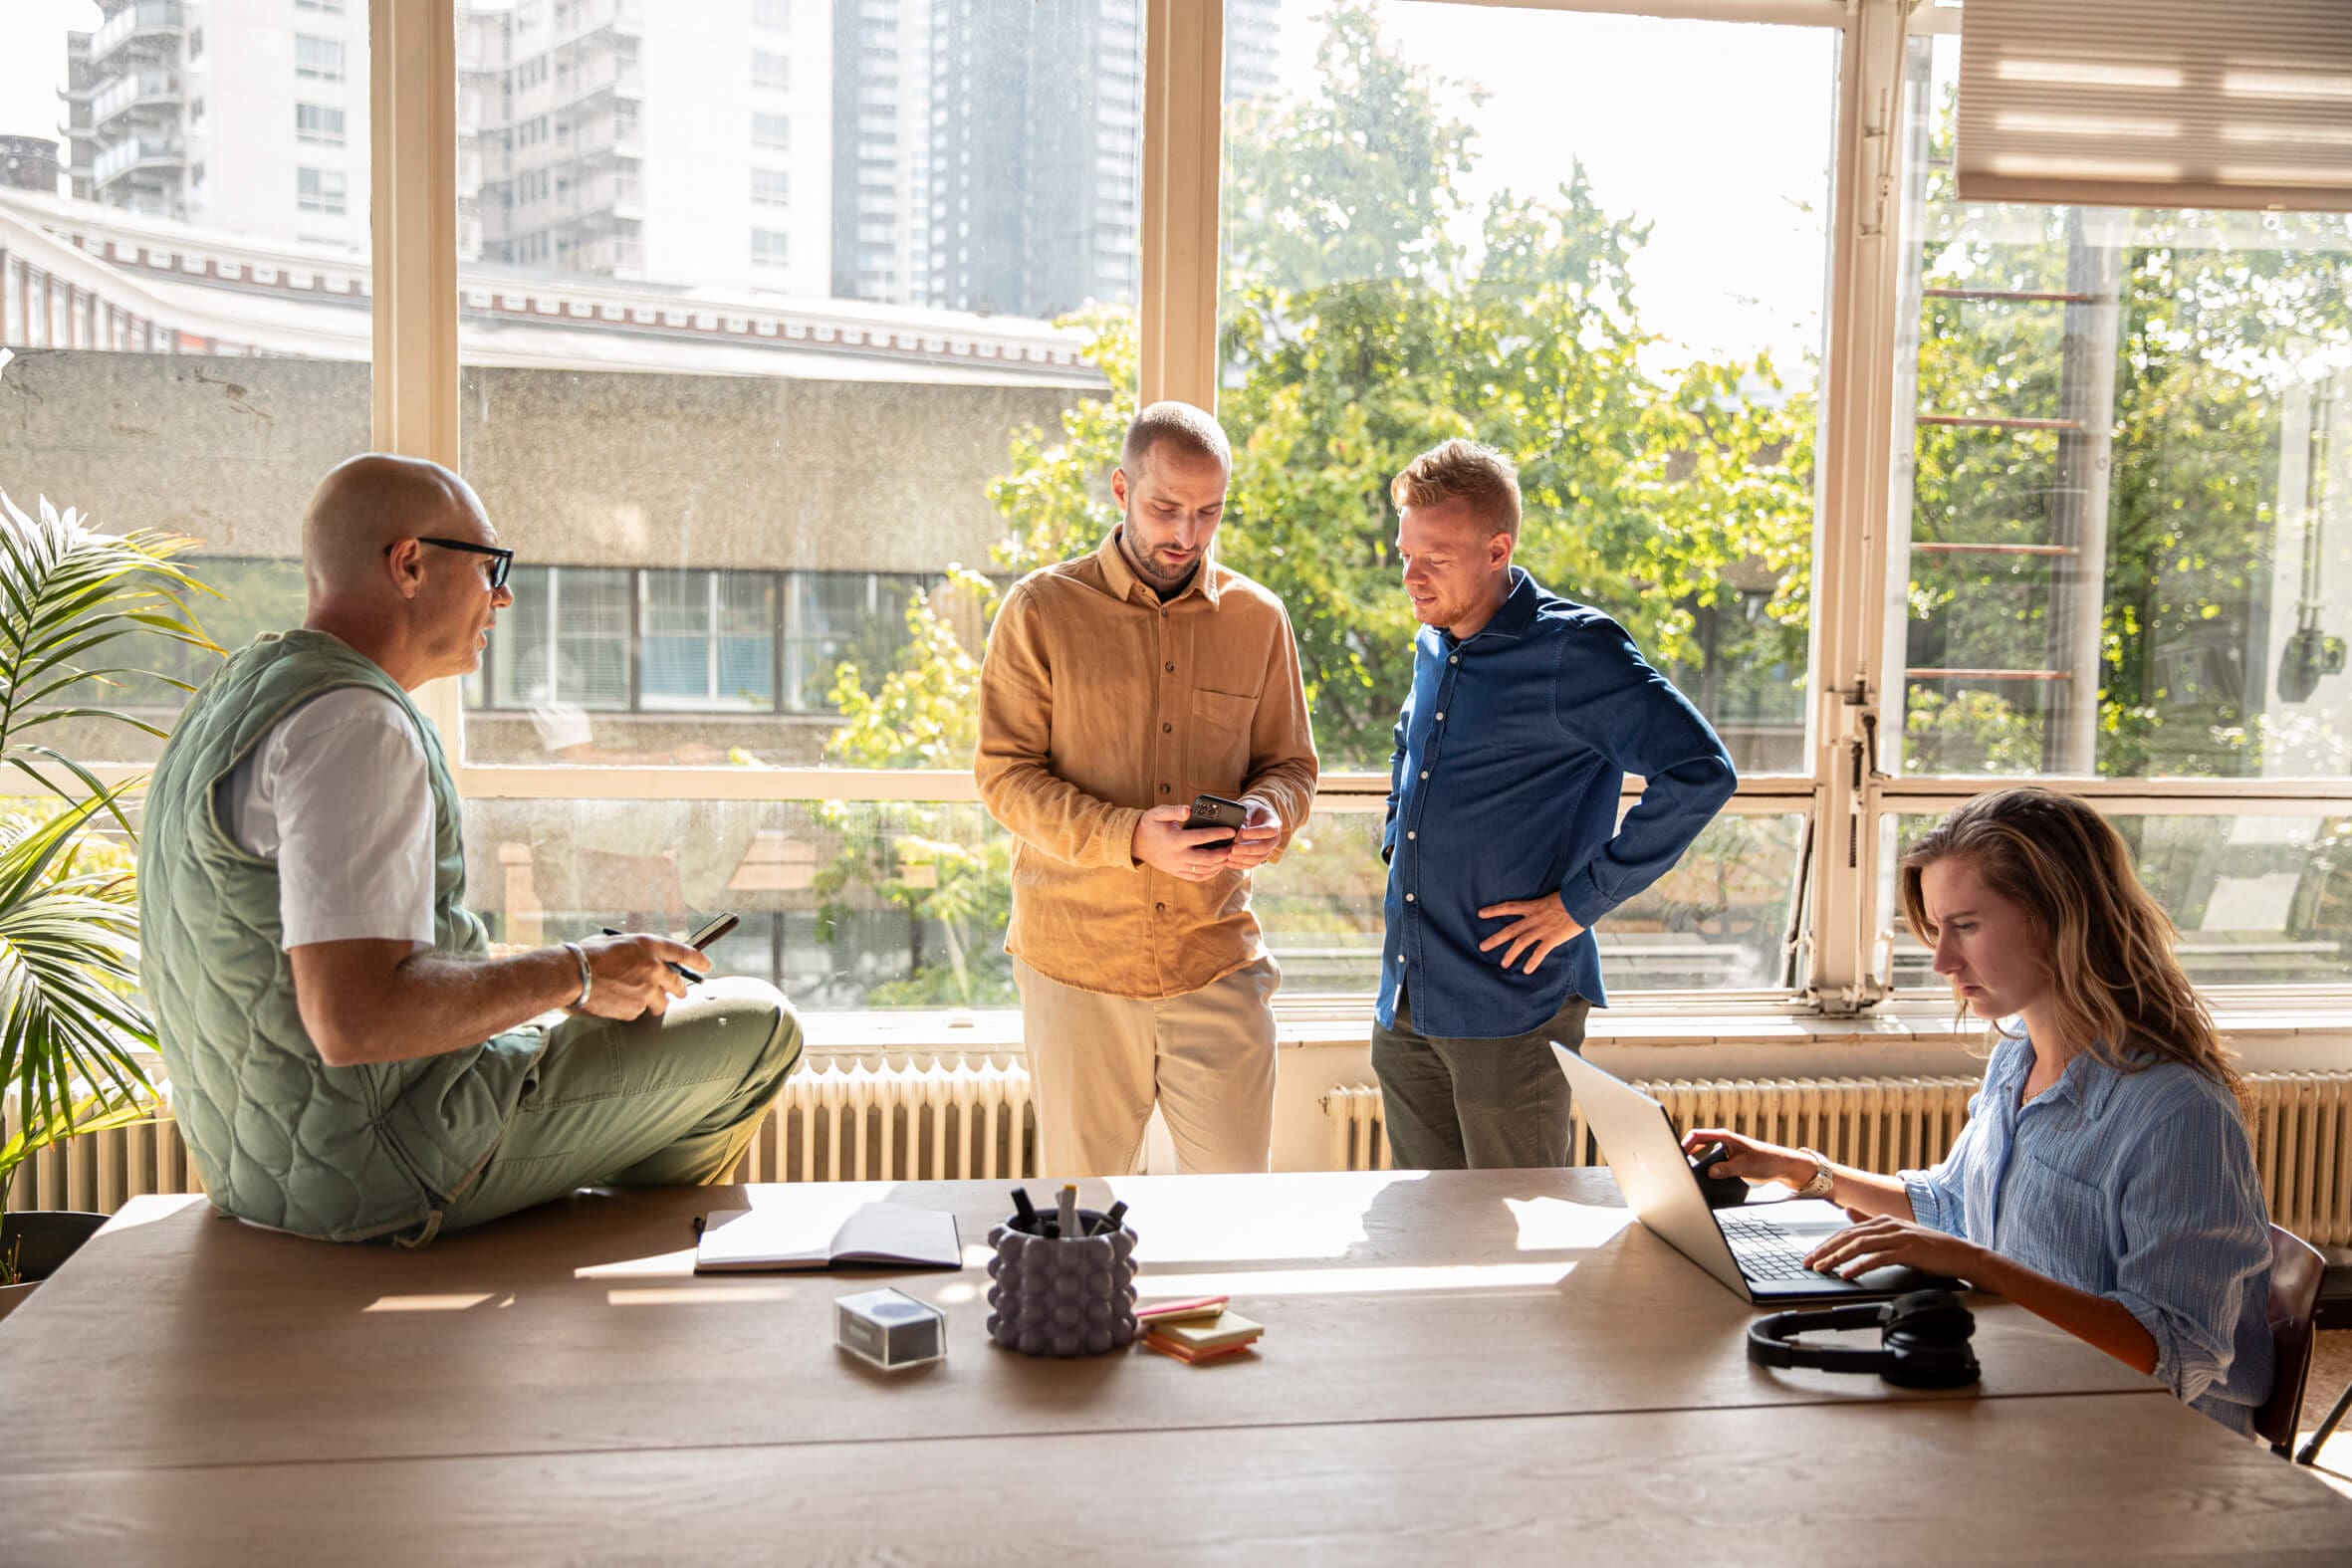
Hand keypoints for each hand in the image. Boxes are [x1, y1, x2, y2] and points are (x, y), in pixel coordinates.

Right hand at [577, 933, 706, 1020]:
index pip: (683, 952)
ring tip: (645, 1001)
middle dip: (680, 989)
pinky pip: (639, 1011)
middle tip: (680, 992)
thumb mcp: (618, 943)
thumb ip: (637, 952)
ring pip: (662, 1002)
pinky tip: (617, 1004)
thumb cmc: (589, 954)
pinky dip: (632, 1009)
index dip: (698, 960)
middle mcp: (654, 968)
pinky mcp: (636, 1009)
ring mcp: (647, 990)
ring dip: (656, 1003)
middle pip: (678, 983)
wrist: (573, 975)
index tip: (706, 966)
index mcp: (649, 946)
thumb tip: (646, 960)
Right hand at [1132, 806, 1243, 881]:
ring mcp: (1177, 866)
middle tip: (1234, 846)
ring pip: (1204, 870)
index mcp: (1175, 840)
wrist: (1136, 844)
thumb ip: (1174, 810)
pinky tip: (1218, 866)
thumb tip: (1189, 810)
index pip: (1201, 838)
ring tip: (1230, 855)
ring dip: (1219, 864)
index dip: (1218, 834)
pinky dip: (1211, 873)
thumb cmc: (1150, 825)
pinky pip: (1197, 877)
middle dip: (1223, 853)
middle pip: (1206, 858)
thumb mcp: (1158, 813)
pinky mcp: (1177, 873)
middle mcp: (1177, 856)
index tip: (1231, 831)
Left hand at [1222, 797, 1282, 871]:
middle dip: (1248, 849)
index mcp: (1274, 824)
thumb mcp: (1250, 807)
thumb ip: (1245, 816)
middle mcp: (1274, 839)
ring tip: (1229, 856)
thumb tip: (1239, 829)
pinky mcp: (1260, 857)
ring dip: (1243, 859)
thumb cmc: (1252, 811)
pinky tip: (1229, 862)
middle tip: (1233, 848)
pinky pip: (1252, 864)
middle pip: (1264, 848)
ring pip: (1258, 858)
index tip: (1243, 833)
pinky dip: (1240, 865)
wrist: (1256, 818)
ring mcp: (1268, 850)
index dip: (1257, 833)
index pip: (1269, 830)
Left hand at [1475, 893, 1584, 973]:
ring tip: (1503, 964)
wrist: (1583, 899)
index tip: (1480, 913)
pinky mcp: (1552, 938)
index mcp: (1533, 906)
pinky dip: (1533, 961)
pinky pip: (1540, 952)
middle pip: (1510, 930)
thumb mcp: (1552, 897)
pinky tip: (1526, 970)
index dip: (1494, 910)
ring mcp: (1542, 929)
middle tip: (1481, 946)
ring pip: (1521, 943)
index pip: (1508, 907)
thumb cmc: (1571, 896)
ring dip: (1511, 954)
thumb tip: (1544, 910)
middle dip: (1495, 939)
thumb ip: (1544, 906)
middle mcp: (1534, 918)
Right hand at [1680, 1128, 1813, 1189]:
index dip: (1685, 1144)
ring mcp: (1724, 1150)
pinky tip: (1703, 1177)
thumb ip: (1726, 1169)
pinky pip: (1709, 1161)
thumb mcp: (1745, 1166)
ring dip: (1696, 1162)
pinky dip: (1704, 1167)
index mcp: (1725, 1137)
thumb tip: (1710, 1173)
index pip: (1697, 1136)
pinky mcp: (1726, 1159)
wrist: (1781, 1166)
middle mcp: (1722, 1141)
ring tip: (1689, 1172)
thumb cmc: (1766, 1160)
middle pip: (1696, 1144)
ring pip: (1702, 1153)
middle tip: (1680, 1166)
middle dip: (1687, 1154)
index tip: (1678, 1155)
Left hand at [1802, 1214, 1989, 1281]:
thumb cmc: (1928, 1247)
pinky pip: (1878, 1258)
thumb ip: (1871, 1222)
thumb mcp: (1897, 1232)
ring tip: (1823, 1269)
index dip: (1827, 1243)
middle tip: (1809, 1263)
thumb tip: (1847, 1211)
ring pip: (1859, 1246)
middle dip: (1825, 1250)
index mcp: (1883, 1220)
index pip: (1847, 1231)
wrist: (1959, 1253)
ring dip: (1837, 1258)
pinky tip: (1848, 1274)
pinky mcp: (1907, 1251)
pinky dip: (1860, 1266)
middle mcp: (1888, 1225)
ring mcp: (1898, 1237)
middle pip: (1848, 1237)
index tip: (1811, 1255)